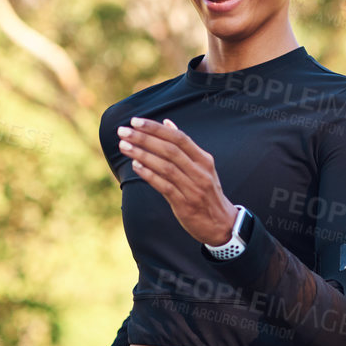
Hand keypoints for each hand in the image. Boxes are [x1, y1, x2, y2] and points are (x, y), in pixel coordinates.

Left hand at [118, 116, 238, 244]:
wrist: (221, 224)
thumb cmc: (206, 192)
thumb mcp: (202, 166)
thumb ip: (184, 146)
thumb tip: (167, 123)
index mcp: (204, 160)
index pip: (179, 138)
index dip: (156, 128)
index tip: (136, 121)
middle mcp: (200, 172)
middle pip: (170, 150)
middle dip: (144, 139)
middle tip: (123, 131)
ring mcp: (193, 189)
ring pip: (165, 167)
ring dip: (142, 155)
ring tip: (124, 146)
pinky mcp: (185, 205)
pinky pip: (164, 186)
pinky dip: (149, 175)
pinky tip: (135, 166)